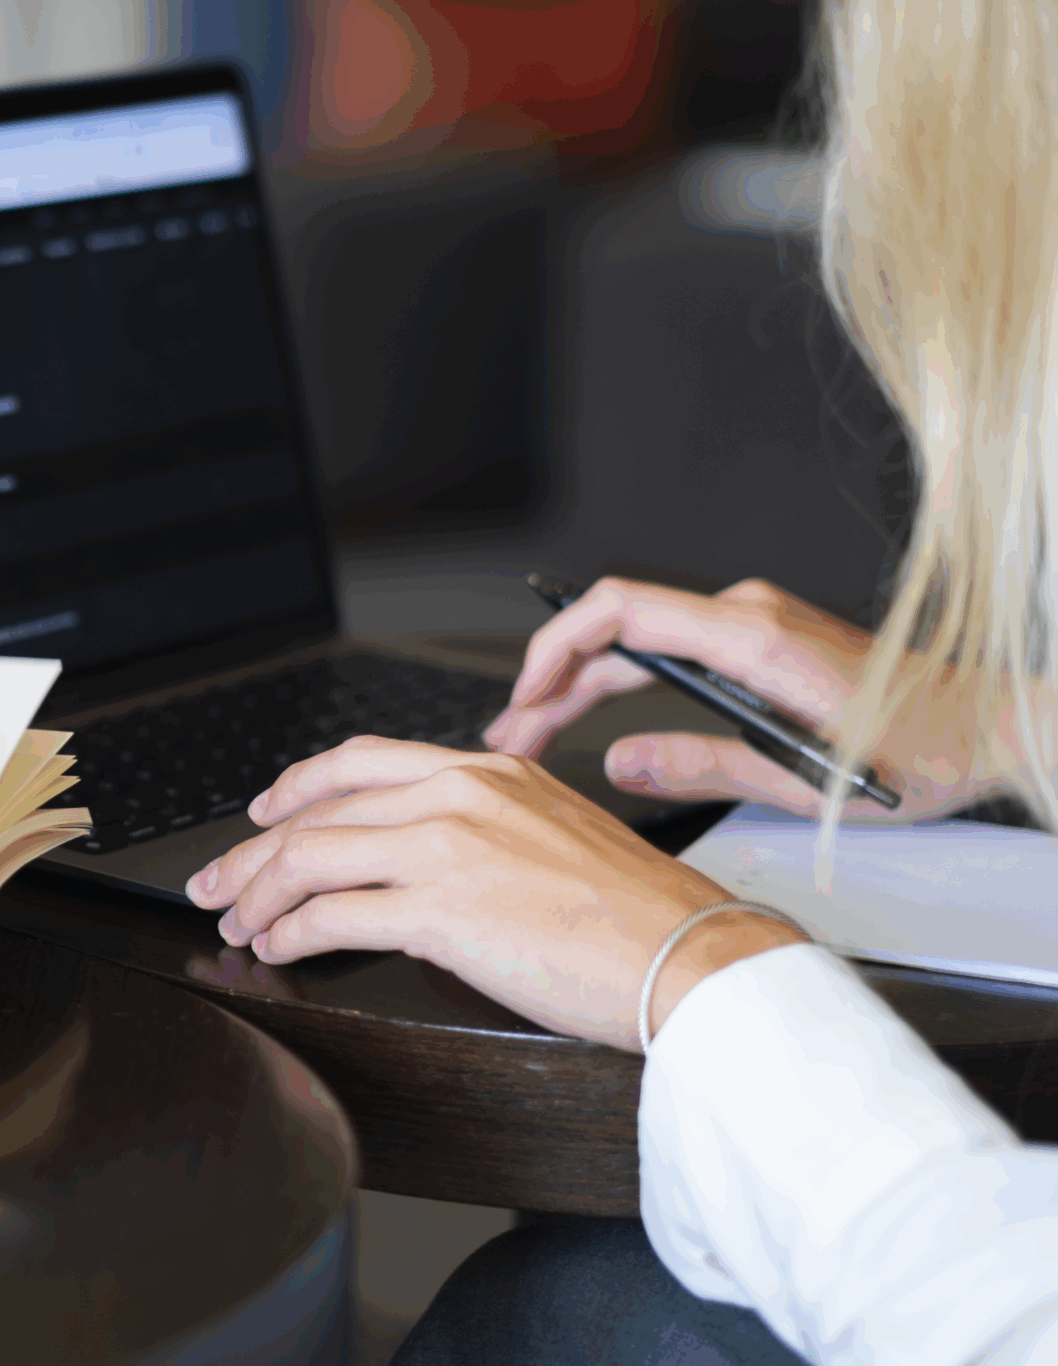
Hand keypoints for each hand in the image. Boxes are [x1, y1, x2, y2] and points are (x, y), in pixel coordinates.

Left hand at [187, 738, 807, 1051]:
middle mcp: (460, 793)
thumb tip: (415, 866)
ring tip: (234, 921)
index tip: (261, 816)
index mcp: (489, 769)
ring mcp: (447, 847)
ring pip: (309, 857)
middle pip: (319, 811)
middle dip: (250, 851)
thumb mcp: (553, 835)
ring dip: (256, 894)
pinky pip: (329, 915)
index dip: (296, 788)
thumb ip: (482, 829)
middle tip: (215, 881)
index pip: (361, 762)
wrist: (690, 955)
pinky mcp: (440, 908)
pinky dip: (288, 932)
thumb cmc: (636, 915)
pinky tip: (276, 947)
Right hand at [482, 576, 991, 820]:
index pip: (621, 611)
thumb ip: (703, 767)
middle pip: (616, 630)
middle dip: (552, 681)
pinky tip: (594, 713)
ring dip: (581, 683)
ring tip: (537, 732)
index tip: (523, 696)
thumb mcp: (805, 783)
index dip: (555, 646)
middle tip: (511, 737)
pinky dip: (620, 679)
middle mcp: (747, 614)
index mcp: (752, 639)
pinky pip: (668, 647)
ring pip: (637, 641)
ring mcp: (752, 621)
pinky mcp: (758, 637)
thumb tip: (619, 764)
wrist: (988, 725)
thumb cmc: (921, 752)